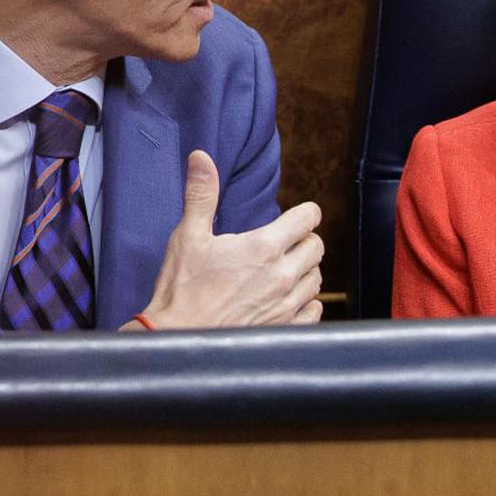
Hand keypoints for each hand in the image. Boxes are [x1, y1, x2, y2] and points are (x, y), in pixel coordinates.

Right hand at [128, 149, 324, 328]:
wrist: (178, 338)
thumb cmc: (181, 288)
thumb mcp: (188, 235)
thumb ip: (201, 194)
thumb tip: (201, 158)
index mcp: (264, 247)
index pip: (308, 218)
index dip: (305, 213)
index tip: (298, 216)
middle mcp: (282, 275)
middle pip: (316, 247)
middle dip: (305, 241)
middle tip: (286, 244)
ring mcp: (286, 305)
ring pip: (316, 279)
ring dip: (305, 271)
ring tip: (284, 271)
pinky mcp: (285, 329)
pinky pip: (314, 311)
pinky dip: (307, 303)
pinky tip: (288, 300)